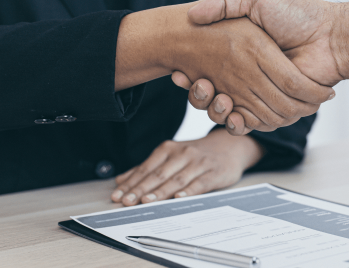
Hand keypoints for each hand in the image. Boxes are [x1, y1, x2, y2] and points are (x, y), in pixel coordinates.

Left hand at [110, 129, 263, 205]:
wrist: (230, 146)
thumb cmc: (197, 154)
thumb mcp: (172, 156)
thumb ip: (147, 168)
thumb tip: (121, 181)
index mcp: (169, 149)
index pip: (146, 168)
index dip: (131, 182)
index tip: (118, 195)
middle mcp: (183, 154)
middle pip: (158, 174)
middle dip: (141, 189)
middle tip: (127, 201)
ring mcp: (199, 163)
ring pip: (177, 179)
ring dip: (161, 191)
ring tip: (147, 201)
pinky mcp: (214, 172)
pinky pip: (200, 183)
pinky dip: (189, 190)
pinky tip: (179, 198)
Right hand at [118, 3, 334, 133]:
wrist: (331, 34)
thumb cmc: (296, 11)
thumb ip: (225, 2)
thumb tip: (192, 13)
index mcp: (243, 53)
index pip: (208, 70)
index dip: (191, 76)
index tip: (180, 72)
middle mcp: (250, 75)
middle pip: (214, 96)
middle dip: (199, 95)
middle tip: (197, 84)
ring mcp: (263, 92)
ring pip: (228, 112)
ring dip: (214, 109)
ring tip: (211, 94)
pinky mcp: (277, 107)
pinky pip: (252, 122)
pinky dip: (238, 122)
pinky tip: (230, 111)